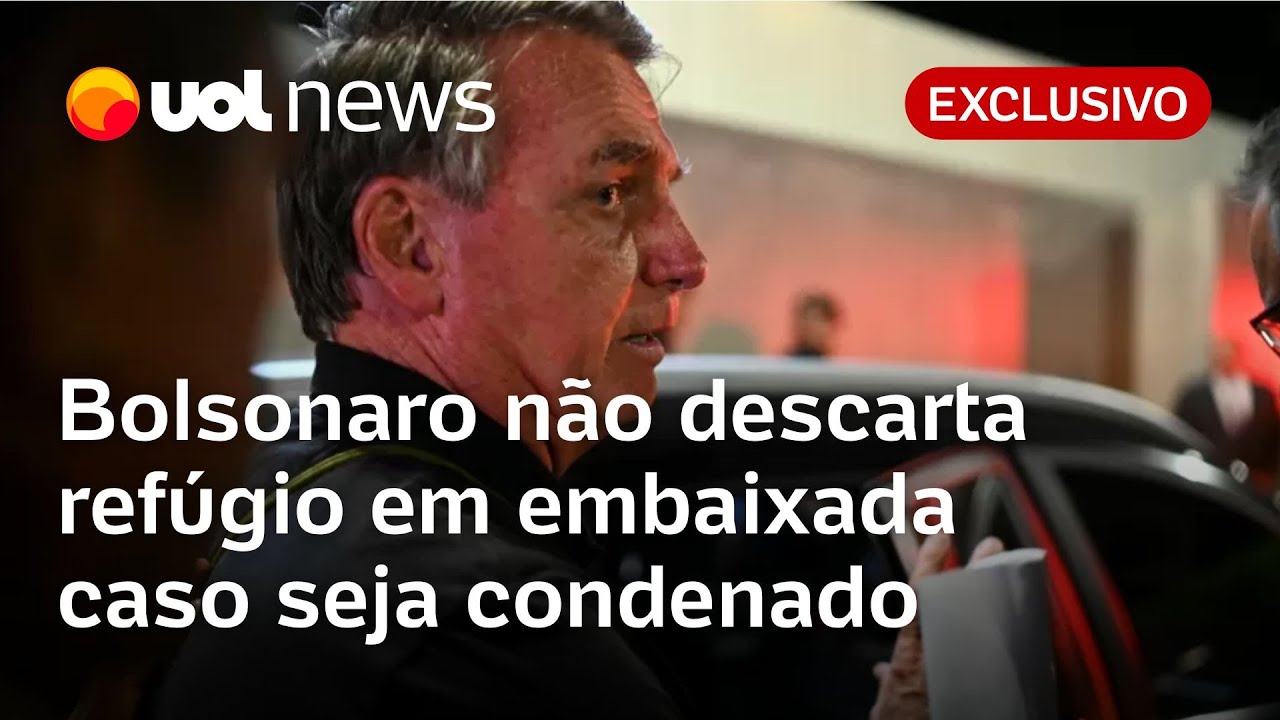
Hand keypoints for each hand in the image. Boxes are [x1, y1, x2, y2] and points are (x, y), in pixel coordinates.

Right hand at [868, 534, 1004, 719]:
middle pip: (962, 604)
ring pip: (987, 628)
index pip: (918, 597)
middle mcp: (939, 658)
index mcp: (910, 655)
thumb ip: (888, 682)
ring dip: (1001, 602)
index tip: (940, 538)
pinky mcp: (989, 690)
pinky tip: (1030, 628)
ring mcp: (966, 671)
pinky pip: (1007, 660)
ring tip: (1014, 579)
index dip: (929, 563)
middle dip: (978, 572)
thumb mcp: (888, 701)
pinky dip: (1019, 642)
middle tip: (992, 547)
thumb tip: (882, 673)